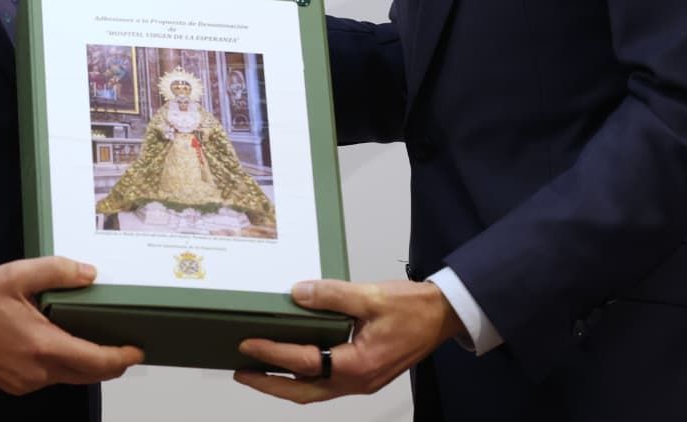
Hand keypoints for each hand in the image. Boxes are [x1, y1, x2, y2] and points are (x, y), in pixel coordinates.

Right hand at [0, 256, 142, 394]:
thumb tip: (90, 274)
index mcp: (43, 346)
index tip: (138, 349)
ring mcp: (27, 382)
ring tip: (98, 341)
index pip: (95, 361)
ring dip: (87, 364)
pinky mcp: (17, 385)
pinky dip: (65, 366)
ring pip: (70, 378)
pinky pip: (51, 378)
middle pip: (88, 375)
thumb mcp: (18, 275)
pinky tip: (65, 345)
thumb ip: (57, 271)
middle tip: (125, 344)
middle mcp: (38, 371)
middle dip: (110, 362)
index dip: (121, 358)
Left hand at [234, 279, 462, 403]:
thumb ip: (332, 295)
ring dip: (285, 383)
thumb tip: (297, 294)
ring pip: (315, 390)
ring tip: (258, 370)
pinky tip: (293, 362)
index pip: (304, 361)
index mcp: (357, 364)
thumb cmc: (413, 308)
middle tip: (241, 372)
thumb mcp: (371, 296)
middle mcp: (357, 381)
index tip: (247, 344)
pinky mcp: (366, 374)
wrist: (444, 316)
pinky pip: (328, 382)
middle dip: (270, 385)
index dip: (272, 353)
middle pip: (303, 392)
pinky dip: (305, 376)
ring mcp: (362, 381)